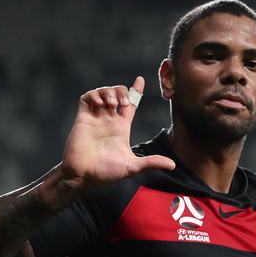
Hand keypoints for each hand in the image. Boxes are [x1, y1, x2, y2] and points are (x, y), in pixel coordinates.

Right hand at [57, 77, 174, 195]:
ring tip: (112, 104)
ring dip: (108, 92)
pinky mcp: (83, 119)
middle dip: (122, 90)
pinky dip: (93, 95)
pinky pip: (86, 99)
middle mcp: (109, 120)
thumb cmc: (106, 173)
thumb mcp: (132, 166)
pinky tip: (100, 104)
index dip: (136, 91)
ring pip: (102, 93)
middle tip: (123, 101)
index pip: (130, 104)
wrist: (84, 176)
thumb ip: (151, 162)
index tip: (140, 79)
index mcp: (121, 128)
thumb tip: (172, 165)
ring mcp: (95, 118)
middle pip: (117, 94)